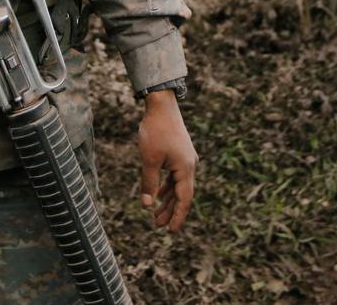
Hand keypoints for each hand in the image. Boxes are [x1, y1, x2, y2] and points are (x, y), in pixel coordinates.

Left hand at [137, 90, 197, 231]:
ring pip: (178, 186)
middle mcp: (190, 165)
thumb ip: (149, 183)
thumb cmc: (156, 131)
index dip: (178, 216)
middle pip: (182, 195)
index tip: (170, 231)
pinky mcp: (180, 154)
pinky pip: (175, 176)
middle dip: (170, 211)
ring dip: (168, 201)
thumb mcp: (149, 159)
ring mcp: (186, 159)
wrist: (162, 105)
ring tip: (155, 215)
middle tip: (157, 226)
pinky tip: (158, 195)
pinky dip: (167, 187)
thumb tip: (147, 205)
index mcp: (185, 168)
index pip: (184, 199)